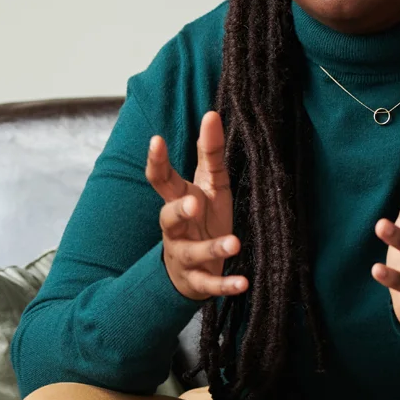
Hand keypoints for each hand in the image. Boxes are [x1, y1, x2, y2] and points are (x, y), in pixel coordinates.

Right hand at [145, 111, 247, 301]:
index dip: (156, 161)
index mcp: (178, 200)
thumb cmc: (202, 219)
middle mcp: (175, 229)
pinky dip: (225, 286)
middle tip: (192, 202)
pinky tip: (243, 284)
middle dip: (177, 210)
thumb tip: (212, 113)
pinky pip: (210, 285)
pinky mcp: (198, 281)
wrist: (191, 270)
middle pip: (168, 218)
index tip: (156, 140)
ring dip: (212, 248)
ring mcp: (184, 256)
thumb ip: (209, 153)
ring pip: (192, 252)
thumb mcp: (209, 185)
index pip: (161, 180)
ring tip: (234, 243)